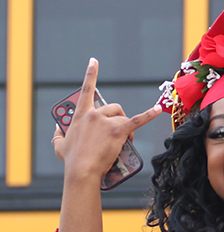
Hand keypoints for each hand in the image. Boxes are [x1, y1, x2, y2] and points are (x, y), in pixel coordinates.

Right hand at [54, 58, 161, 180]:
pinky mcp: (118, 131)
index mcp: (81, 115)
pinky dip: (149, 115)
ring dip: (127, 128)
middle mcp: (94, 114)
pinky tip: (158, 109)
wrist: (81, 170)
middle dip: (118, 119)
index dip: (91, 74)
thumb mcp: (59, 145)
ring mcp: (106, 122)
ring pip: (124, 119)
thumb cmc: (72, 159)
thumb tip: (57, 131)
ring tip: (125, 141)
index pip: (86, 90)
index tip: (94, 61)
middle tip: (118, 133)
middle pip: (113, 108)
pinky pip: (137, 120)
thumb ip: (58, 135)